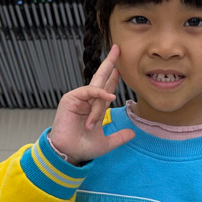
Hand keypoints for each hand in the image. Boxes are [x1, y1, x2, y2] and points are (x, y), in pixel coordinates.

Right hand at [50, 45, 133, 164]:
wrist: (68, 153)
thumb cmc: (83, 147)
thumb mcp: (106, 143)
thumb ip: (119, 137)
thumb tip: (132, 133)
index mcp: (95, 107)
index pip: (106, 88)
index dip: (114, 77)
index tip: (120, 66)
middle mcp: (87, 100)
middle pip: (100, 77)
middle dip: (109, 63)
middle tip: (117, 48)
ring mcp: (79, 98)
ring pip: (97, 89)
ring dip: (105, 94)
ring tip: (106, 95)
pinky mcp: (71, 98)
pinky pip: (89, 91)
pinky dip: (100, 93)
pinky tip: (110, 96)